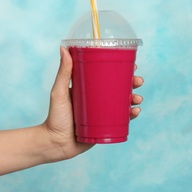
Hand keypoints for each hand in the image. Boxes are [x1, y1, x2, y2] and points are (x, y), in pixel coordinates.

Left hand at [42, 46, 143, 160]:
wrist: (56, 143)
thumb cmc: (55, 116)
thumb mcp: (60, 92)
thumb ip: (63, 72)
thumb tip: (64, 48)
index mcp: (89, 88)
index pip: (107, 75)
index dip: (121, 70)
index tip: (131, 64)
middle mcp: (97, 99)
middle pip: (119, 88)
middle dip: (132, 83)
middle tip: (137, 81)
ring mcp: (102, 113)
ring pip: (123, 103)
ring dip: (134, 98)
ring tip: (137, 99)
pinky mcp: (106, 127)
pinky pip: (122, 120)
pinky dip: (131, 115)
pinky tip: (135, 112)